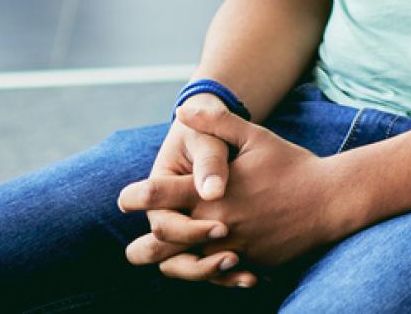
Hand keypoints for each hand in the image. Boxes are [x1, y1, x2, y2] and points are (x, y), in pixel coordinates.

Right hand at [118, 99, 242, 284]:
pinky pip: (207, 269)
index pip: (160, 222)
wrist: (223, 137)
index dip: (186, 230)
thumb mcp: (208, 139)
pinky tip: (252, 277)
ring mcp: (183, 231)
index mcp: (158, 192)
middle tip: (231, 250)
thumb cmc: (210, 133)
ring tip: (239, 263)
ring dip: (207, 272)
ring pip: (182, 267)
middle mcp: (166, 216)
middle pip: (161, 253)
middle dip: (192, 258)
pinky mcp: (202, 241)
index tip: (222, 226)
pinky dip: (226, 277)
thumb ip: (209, 161)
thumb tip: (212, 192)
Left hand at [120, 111, 361, 283]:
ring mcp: (234, 250)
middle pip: (164, 245)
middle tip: (133, 249)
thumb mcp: (256, 137)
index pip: (162, 196)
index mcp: (214, 192)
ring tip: (163, 263)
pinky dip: (209, 276)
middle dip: (143, 247)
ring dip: (173, 266)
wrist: (332, 200)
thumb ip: (217, 123)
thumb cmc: (293, 165)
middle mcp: (218, 225)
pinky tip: (206, 268)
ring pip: (188, 269)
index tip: (125, 198)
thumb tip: (183, 109)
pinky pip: (219, 278)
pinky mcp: (251, 265)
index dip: (137, 197)